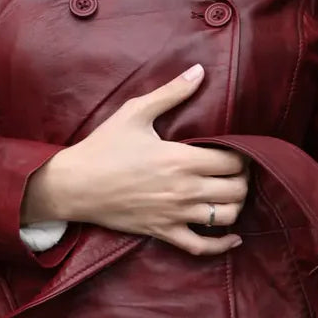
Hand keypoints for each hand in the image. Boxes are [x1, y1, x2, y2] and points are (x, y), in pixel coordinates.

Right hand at [24, 64, 247, 257]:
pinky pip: (201, 247)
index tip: (238, 149)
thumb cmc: (103, 147)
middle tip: (236, 170)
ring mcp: (175, 214)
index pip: (233, 161)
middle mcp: (184, 190)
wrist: (74, 185)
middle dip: (243, 179)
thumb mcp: (135, 112)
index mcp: (181, 159)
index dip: (243, 155)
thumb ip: (171, 92)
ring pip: (225, 217)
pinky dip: (221, 244)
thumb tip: (199, 70)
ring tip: (230, 193)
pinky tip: (232, 237)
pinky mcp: (163, 232)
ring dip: (236, 205)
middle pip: (236, 190)